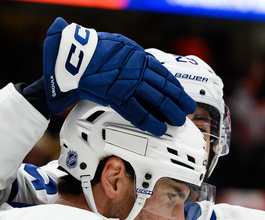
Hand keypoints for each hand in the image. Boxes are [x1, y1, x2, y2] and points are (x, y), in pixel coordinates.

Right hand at [41, 18, 194, 134]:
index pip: (164, 75)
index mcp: (140, 58)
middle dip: (179, 102)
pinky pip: (139, 113)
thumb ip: (133, 57)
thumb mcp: (120, 47)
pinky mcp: (119, 97)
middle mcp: (139, 71)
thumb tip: (143, 63)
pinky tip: (160, 128)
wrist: (76, 55)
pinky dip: (152, 122)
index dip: (176, 87)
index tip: (182, 95)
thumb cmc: (94, 50)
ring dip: (170, 113)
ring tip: (178, 121)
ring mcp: (130, 85)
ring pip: (158, 101)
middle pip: (166, 89)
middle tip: (187, 110)